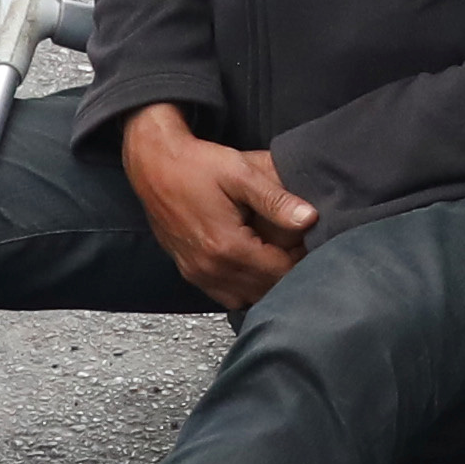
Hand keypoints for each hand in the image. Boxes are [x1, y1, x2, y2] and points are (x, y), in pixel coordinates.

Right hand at [118, 115, 315, 309]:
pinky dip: (244, 288)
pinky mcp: (189, 272)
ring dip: (266, 284)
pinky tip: (253, 267)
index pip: (280, 273)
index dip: (302, 260)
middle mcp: (211, 268)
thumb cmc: (195, 165)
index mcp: (227, 247)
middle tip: (298, 250)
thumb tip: (309, 219)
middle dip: (286, 274)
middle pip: (265, 291)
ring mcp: (197, 273)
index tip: (310, 244)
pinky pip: (225, 296)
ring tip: (276, 258)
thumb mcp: (240, 173)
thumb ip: (275, 200)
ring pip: (246, 298)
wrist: (153, 165)